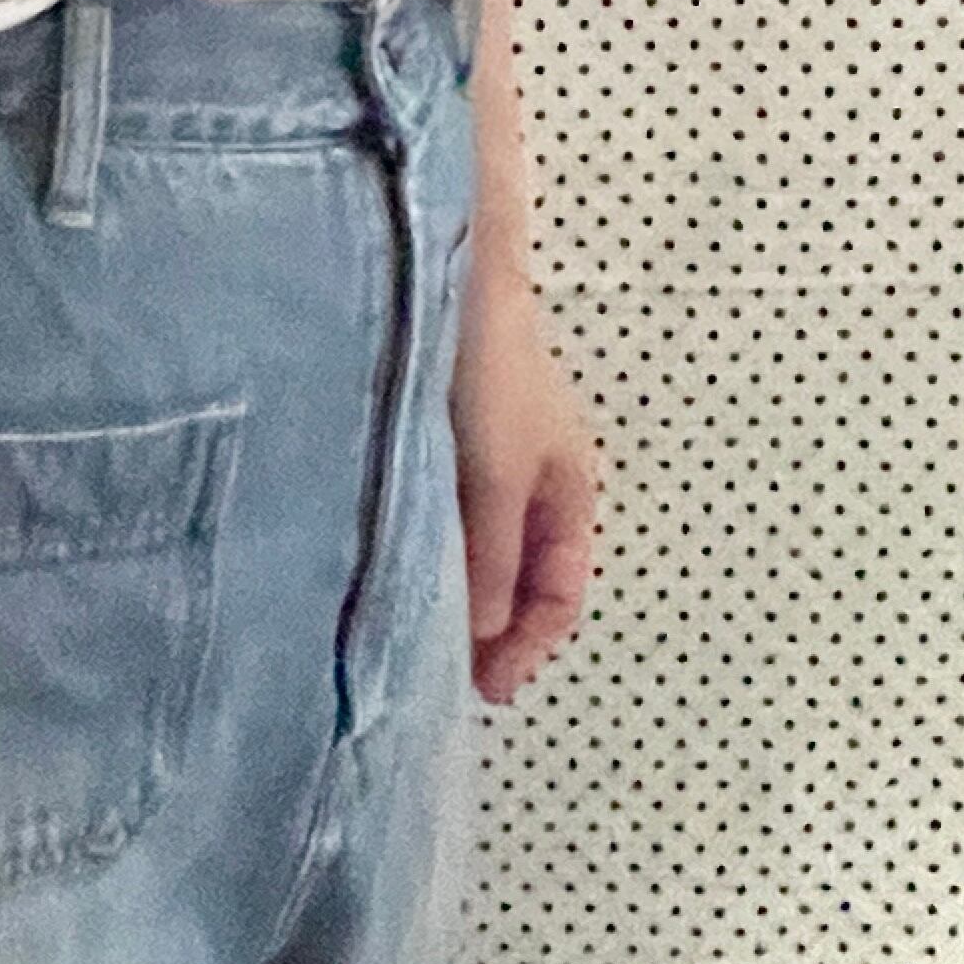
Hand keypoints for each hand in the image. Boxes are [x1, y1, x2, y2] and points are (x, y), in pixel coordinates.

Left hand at [447, 261, 600, 705]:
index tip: (485, 689)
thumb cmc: (488, 369)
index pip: (560, 593)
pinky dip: (432, 548)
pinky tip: (396, 560)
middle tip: (442, 671)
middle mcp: (530, 480)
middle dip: (490, 627)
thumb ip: (490, 558)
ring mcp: (488, 457)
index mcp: (568, 492)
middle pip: (518, 577)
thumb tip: (478, 636)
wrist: (450, 274)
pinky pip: (446, 513)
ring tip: (414, 627)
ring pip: (478, 547)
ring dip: (457, 589)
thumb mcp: (495, 475)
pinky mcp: (443, 435)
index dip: (529, 647)